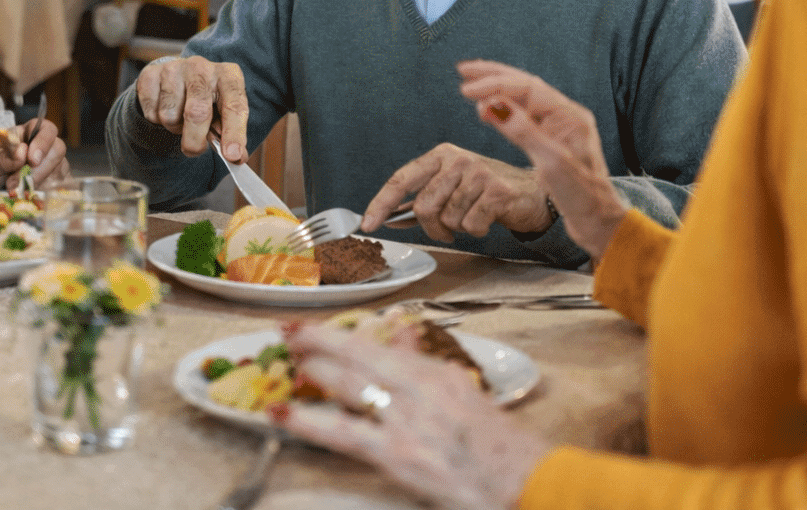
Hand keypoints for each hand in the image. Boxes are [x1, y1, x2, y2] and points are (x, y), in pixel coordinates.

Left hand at [0, 117, 69, 192]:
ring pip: (60, 169)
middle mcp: (45, 147)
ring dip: (40, 182)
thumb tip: (22, 152)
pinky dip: (47, 192)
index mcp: (28, 134)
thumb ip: (4, 157)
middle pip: (58, 149)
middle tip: (20, 182)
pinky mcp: (57, 182)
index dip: (43, 142)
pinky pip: (61, 185)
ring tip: (18, 190)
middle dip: (41, 168)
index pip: (45, 128)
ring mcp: (54, 165)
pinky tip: (31, 195)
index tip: (32, 160)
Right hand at [134, 55, 247, 160]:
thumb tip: (236, 157)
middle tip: (195, 150)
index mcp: (228, 75)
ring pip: (170, 116)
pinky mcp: (150, 74)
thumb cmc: (207, 98)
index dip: (234, 133)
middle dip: (195, 141)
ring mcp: (174, 68)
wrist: (178, 75)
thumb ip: (230, 133)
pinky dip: (157, 121)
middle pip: (197, 113)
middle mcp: (201, 67)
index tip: (232, 156)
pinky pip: (151, 113)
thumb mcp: (223, 110)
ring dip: (174, 128)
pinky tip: (165, 108)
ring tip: (181, 118)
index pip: (234, 106)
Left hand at [272, 321, 550, 509]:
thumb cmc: (500, 445)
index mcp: (434, 374)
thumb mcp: (463, 394)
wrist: (525, 481)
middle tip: (287, 334)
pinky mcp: (396, 453)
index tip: (307, 324)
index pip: (374, 345)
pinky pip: (342, 433)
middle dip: (316, 342)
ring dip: (312, 371)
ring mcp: (404, 419)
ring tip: (285, 363)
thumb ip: (426, 363)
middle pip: (355, 355)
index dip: (333, 333)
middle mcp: (418, 388)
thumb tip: (401, 337)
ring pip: (346, 384)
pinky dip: (306, 420)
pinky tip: (280, 413)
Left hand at [362, 143, 550, 241]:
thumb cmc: (486, 191)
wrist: (532, 193)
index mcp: (441, 155)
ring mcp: (478, 173)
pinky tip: (487, 219)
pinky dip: (476, 231)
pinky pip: (471, 225)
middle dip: (432, 227)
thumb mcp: (452, 187)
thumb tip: (388, 219)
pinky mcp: (497, 191)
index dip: (381, 203)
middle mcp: (457, 159)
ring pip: (448, 219)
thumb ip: (421, 201)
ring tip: (473, 217)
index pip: (402, 180)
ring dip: (458, 229)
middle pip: (425, 206)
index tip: (367, 225)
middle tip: (446, 230)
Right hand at [457, 59, 627, 259]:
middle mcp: (566, 116)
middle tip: (463, 71)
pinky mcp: (552, 140)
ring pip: (524, 97)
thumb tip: (492, 104)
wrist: (599, 221)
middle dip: (493, 75)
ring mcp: (560, 127)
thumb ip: (522, 131)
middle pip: (525, 85)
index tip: (467, 90)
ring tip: (471, 82)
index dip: (495, 85)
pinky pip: (525, 113)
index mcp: (570, 116)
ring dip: (497, 87)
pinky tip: (490, 106)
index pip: (527, 89)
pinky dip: (504, 106)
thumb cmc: (583, 196)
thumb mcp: (551, 163)